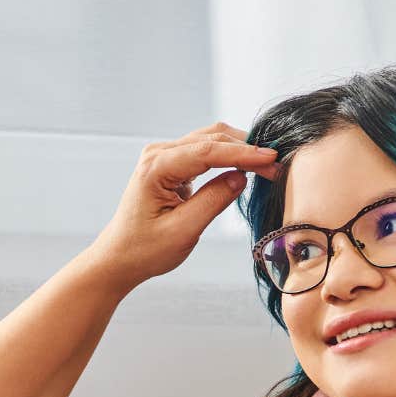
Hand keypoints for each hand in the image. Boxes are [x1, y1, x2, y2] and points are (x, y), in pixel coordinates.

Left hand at [82, 123, 280, 291]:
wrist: (119, 258)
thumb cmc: (144, 250)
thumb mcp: (183, 231)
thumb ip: (213, 201)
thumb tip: (241, 178)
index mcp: (156, 167)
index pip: (208, 151)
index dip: (243, 154)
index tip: (271, 159)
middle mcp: (158, 154)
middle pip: (211, 138)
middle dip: (246, 149)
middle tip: (276, 167)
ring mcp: (164, 157)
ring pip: (210, 141)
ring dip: (239, 150)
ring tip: (267, 166)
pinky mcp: (171, 166)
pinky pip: (205, 152)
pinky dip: (228, 157)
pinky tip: (247, 166)